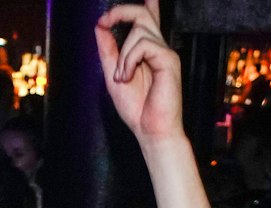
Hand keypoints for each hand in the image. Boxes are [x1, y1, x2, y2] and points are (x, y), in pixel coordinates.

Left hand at [94, 0, 182, 144]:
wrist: (151, 131)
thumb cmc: (136, 108)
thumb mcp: (113, 74)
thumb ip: (108, 50)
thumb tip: (100, 26)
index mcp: (147, 52)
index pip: (149, 19)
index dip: (146, 4)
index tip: (133, 3)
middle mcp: (158, 48)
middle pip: (142, 14)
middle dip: (120, 12)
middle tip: (103, 22)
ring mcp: (165, 53)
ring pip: (138, 31)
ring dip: (122, 55)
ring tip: (122, 78)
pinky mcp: (169, 60)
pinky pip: (143, 45)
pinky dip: (129, 60)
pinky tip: (127, 77)